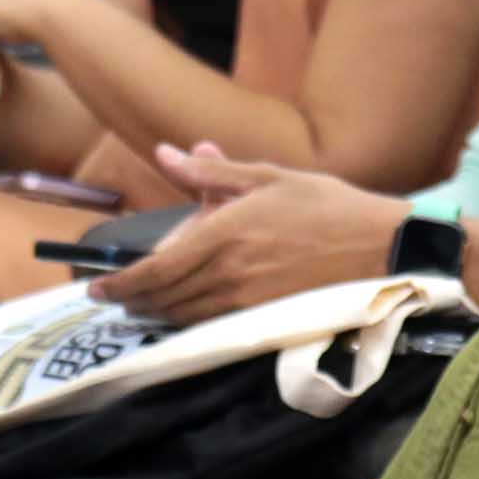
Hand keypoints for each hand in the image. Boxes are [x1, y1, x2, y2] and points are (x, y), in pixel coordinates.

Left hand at [91, 144, 404, 324]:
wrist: (380, 245)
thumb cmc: (327, 205)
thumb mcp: (268, 177)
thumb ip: (212, 173)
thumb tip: (170, 153)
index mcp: (224, 232)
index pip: (154, 269)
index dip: (119, 284)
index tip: (98, 288)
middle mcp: (228, 272)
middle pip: (162, 298)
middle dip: (132, 301)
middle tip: (116, 297)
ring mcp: (246, 300)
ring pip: (183, 316)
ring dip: (156, 313)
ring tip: (144, 305)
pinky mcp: (264, 317)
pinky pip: (210, 324)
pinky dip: (188, 320)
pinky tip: (185, 311)